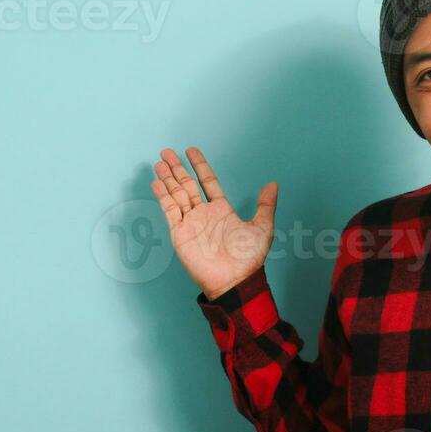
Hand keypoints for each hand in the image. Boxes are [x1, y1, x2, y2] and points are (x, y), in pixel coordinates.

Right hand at [150, 146, 277, 300]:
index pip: (208, 181)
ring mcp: (191, 222)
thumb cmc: (249, 259)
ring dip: (167, 178)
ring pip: (176, 194)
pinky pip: (170, 211)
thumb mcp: (262, 228)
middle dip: (177, 168)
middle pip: (187, 185)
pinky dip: (163, 197)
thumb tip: (273, 184)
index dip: (200, 165)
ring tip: (159, 162)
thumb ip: (266, 205)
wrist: (234, 281)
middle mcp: (204, 213)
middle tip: (167, 151)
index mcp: (222, 210)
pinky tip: (157, 183)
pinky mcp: (180, 233)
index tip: (191, 150)